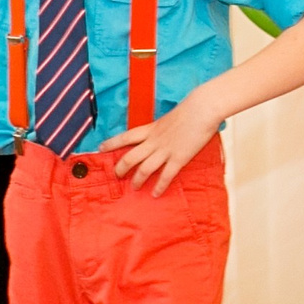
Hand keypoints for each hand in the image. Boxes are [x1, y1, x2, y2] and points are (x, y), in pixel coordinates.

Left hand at [100, 96, 219, 194]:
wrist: (202, 109)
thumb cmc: (190, 109)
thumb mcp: (169, 118)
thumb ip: (163, 128)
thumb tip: (162, 132)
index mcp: (151, 129)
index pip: (126, 137)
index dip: (112, 143)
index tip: (101, 148)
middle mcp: (154, 141)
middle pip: (130, 157)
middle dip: (120, 168)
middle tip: (116, 176)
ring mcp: (165, 150)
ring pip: (144, 168)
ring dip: (137, 180)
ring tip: (134, 188)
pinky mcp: (179, 158)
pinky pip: (166, 176)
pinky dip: (159, 186)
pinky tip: (155, 194)